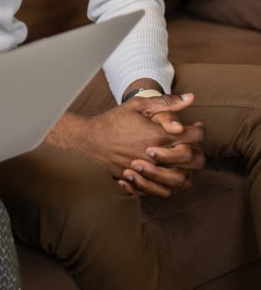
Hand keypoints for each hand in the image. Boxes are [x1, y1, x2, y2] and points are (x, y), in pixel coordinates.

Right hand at [49, 93, 203, 198]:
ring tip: (181, 159)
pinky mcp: (141, 182)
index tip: (197, 126)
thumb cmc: (114, 121)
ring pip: (182, 179)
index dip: (200, 130)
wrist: (90, 140)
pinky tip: (166, 171)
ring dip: (186, 169)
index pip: (195, 136)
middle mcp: (158, 156)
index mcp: (159, 135)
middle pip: (194, 159)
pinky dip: (171, 183)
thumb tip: (191, 98)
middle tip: (191, 143)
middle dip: (197, 150)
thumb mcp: (138, 105)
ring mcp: (150, 172)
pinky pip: (164, 191)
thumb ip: (166, 102)